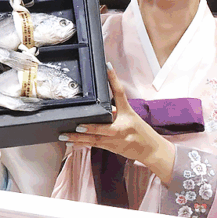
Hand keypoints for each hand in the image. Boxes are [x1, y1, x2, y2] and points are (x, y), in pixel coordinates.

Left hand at [59, 64, 175, 183]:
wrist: (152, 150)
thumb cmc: (142, 133)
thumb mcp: (131, 118)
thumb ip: (117, 112)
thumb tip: (105, 106)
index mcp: (128, 114)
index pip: (120, 94)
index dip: (114, 80)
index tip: (107, 67)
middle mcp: (122, 127)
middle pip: (104, 128)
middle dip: (91, 128)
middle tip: (77, 125)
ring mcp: (116, 140)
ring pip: (95, 139)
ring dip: (78, 138)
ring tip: (64, 135)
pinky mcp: (112, 148)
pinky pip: (94, 145)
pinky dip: (81, 144)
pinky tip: (70, 143)